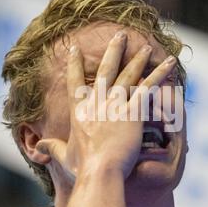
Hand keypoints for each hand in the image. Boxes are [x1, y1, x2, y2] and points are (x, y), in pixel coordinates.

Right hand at [36, 32, 176, 180]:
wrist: (100, 171)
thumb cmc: (82, 167)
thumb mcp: (63, 156)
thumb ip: (51, 147)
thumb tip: (38, 147)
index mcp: (79, 111)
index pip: (74, 82)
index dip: (74, 64)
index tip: (74, 48)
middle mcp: (96, 102)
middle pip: (105, 70)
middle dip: (113, 50)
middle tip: (120, 35)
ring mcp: (115, 104)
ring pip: (128, 74)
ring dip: (138, 59)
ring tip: (147, 46)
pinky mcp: (133, 110)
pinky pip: (148, 87)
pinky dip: (160, 74)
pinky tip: (169, 63)